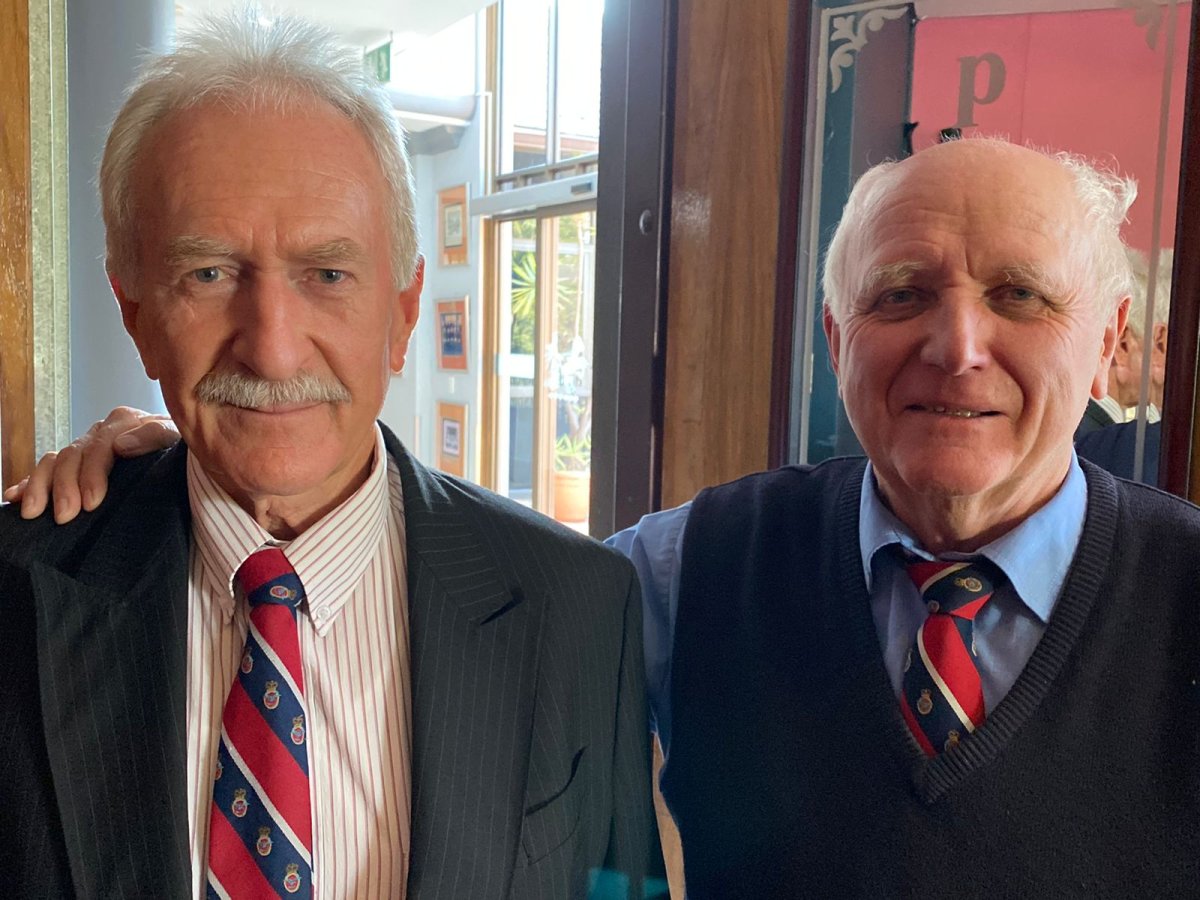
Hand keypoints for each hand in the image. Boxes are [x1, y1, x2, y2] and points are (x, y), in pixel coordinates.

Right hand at [3, 407, 179, 522]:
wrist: (185, 463)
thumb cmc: (183, 454)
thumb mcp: (178, 441)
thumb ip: (155, 436)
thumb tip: (120, 445)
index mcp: (126, 422)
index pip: (101, 446)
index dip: (92, 474)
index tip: (92, 502)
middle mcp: (101, 433)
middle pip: (73, 455)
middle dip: (66, 487)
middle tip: (65, 516)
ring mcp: (86, 448)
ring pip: (55, 461)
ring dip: (42, 486)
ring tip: (34, 513)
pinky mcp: (77, 467)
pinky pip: (46, 471)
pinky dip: (29, 484)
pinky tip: (15, 498)